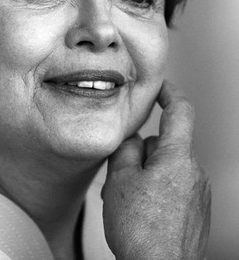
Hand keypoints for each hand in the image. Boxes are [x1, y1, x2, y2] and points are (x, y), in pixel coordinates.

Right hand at [101, 80, 210, 259]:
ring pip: (165, 169)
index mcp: (176, 158)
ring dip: (144, 176)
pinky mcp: (196, 212)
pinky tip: (138, 213)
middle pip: (163, 145)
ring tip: (125, 201)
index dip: (169, 93)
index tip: (158, 86)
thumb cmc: (141, 231)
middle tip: (117, 173)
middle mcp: (193, 172)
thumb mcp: (119, 180)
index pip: (180, 111)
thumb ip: (125, 150)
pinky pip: (171, 189)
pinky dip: (154, 193)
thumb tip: (131, 139)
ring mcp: (198, 194)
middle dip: (139, 153)